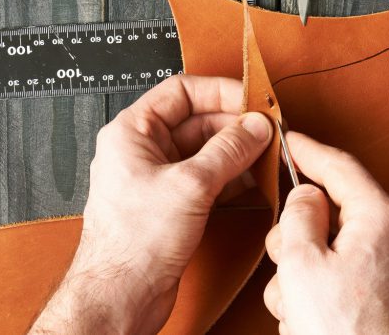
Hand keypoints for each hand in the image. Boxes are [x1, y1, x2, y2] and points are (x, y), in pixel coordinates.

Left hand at [30, 75, 273, 334]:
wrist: (120, 296)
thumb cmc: (131, 244)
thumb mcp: (190, 185)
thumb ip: (228, 150)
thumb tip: (255, 127)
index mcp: (132, 131)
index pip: (181, 91)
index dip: (220, 91)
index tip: (252, 100)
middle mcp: (142, 151)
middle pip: (198, 121)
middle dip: (236, 126)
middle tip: (269, 132)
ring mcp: (158, 178)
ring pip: (206, 151)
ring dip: (238, 153)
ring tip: (267, 156)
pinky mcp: (171, 204)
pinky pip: (207, 179)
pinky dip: (232, 178)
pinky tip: (255, 182)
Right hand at [263, 133, 388, 334]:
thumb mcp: (303, 264)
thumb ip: (298, 216)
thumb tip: (304, 197)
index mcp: (381, 218)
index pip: (340, 165)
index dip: (308, 150)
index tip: (289, 140)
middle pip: (332, 209)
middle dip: (298, 233)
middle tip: (284, 255)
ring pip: (330, 246)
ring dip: (302, 270)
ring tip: (298, 302)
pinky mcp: (384, 296)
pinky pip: (341, 274)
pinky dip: (317, 290)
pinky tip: (307, 318)